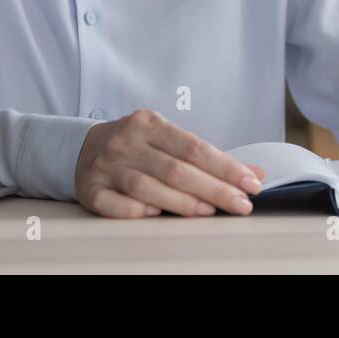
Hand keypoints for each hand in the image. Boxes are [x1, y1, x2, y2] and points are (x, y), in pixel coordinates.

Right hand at [74, 109, 266, 217]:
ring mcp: (106, 166)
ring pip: (148, 188)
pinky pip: (117, 205)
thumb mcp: (168, 139)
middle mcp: (125, 141)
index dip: (226, 167)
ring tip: (211, 212)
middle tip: (241, 205)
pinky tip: (160, 215)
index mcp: (148, 122)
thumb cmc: (137, 146)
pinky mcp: (90, 190)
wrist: (83, 148)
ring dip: (183, 203)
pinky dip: (140, 211)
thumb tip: (255, 174)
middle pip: (176, 169)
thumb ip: (208, 157)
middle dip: (214, 189)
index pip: (194, 147)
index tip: (252, 183)